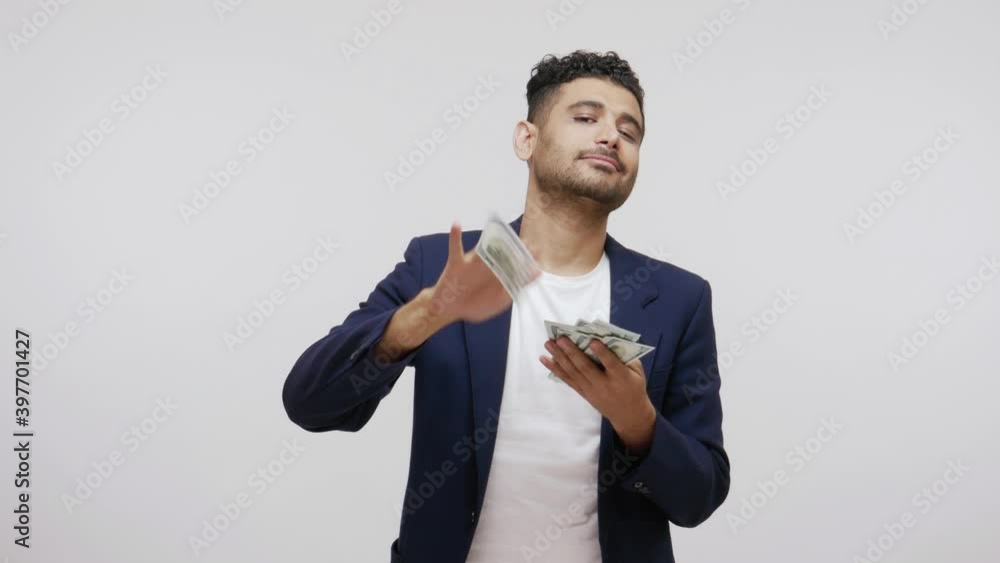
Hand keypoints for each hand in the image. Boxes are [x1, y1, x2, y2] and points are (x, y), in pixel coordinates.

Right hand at [429, 222, 539, 323]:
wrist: (448, 309)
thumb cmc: (474, 304)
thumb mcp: (499, 300)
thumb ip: (517, 286)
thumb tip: (537, 273)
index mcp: (498, 274)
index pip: (514, 262)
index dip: (525, 256)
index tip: (537, 251)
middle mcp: (487, 265)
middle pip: (501, 252)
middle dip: (514, 247)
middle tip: (526, 241)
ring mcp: (471, 263)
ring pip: (483, 249)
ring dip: (491, 241)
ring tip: (501, 232)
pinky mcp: (457, 264)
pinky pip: (455, 248)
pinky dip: (455, 237)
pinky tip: (456, 225)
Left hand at [540, 336, 656, 451]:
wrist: (628, 414)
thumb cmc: (634, 386)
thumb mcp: (637, 373)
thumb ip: (625, 357)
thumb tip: (607, 337)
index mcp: (621, 378)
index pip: (611, 364)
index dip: (602, 353)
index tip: (593, 340)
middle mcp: (604, 385)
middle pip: (585, 368)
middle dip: (572, 352)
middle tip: (560, 338)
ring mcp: (591, 390)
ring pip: (573, 373)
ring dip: (559, 357)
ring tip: (549, 343)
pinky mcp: (583, 393)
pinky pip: (567, 380)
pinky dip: (555, 369)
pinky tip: (545, 359)